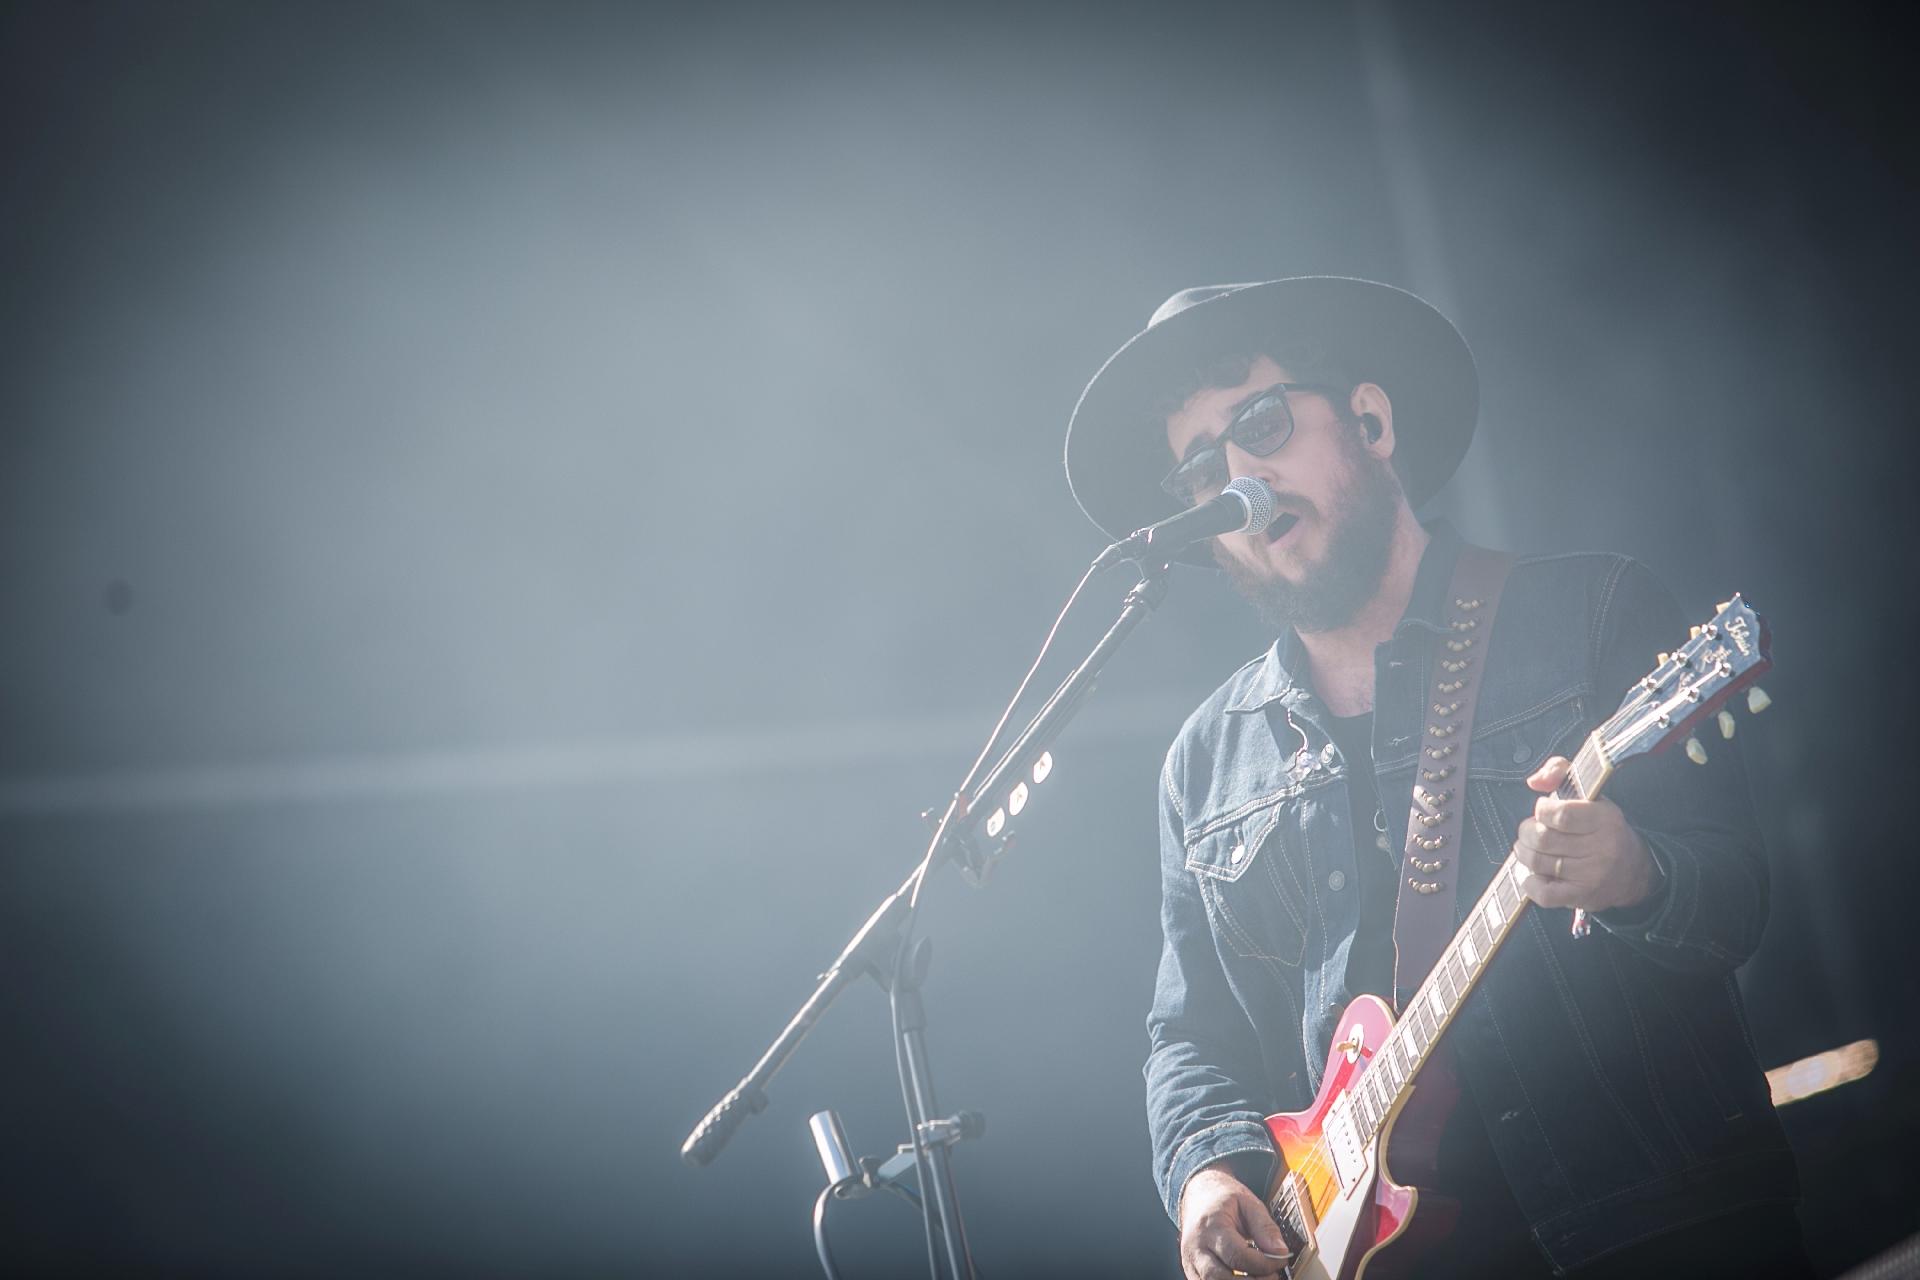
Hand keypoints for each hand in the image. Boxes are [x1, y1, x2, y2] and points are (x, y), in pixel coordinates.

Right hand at [1178, 1165, 1289, 1279]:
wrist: (1197, 1197)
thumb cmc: (1223, 1200)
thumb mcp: (1248, 1202)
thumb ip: (1265, 1227)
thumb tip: (1280, 1252)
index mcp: (1211, 1227)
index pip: (1237, 1256)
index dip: (1264, 1264)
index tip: (1281, 1259)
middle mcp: (1196, 1249)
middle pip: (1223, 1279)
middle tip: (1272, 1274)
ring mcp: (1191, 1264)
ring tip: (1259, 1276)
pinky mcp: (1192, 1274)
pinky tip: (1245, 1278)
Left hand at [1512, 756, 1660, 911]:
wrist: (1634, 871)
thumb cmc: (1601, 827)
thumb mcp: (1589, 793)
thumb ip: (1559, 772)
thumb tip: (1533, 781)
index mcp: (1604, 819)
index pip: (1560, 814)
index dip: (1541, 810)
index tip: (1542, 810)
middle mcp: (1601, 848)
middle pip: (1542, 838)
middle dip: (1526, 832)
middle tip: (1530, 831)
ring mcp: (1592, 875)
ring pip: (1538, 862)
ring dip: (1524, 854)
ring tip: (1529, 849)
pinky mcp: (1583, 896)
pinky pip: (1544, 894)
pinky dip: (1530, 883)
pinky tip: (1534, 874)